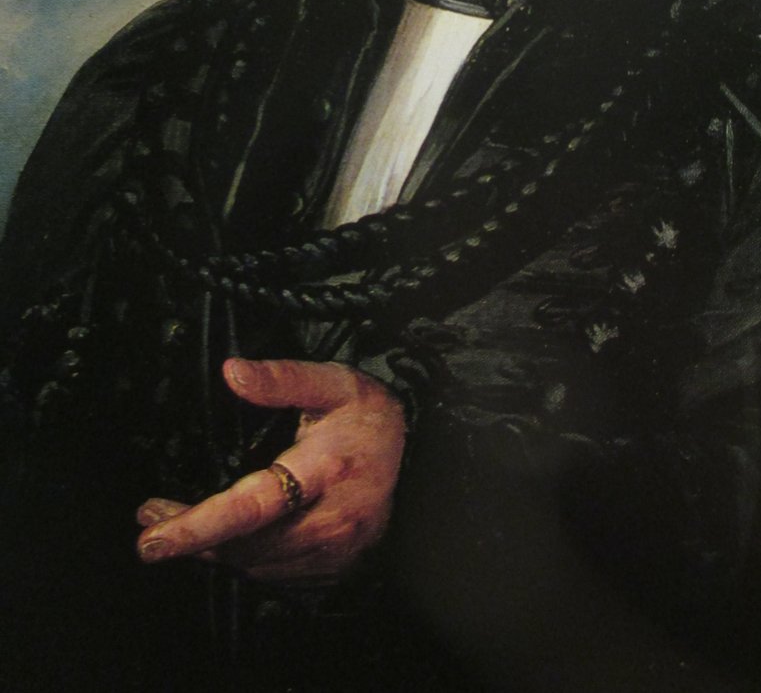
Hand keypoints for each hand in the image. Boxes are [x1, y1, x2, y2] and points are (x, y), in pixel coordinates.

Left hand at [135, 358, 405, 580]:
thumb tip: (231, 372)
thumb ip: (281, 378)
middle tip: (151, 520)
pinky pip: (274, 574)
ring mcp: (334, 550)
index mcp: (325, 470)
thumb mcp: (332, 383)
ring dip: (214, 550)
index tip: (155, 534)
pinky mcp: (334, 567)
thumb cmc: (370, 415)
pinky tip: (225, 540)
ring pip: (256, 565)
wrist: (422, 453)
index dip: (200, 525)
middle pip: (244, 545)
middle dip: (192, 538)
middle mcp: (330, 520)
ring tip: (179, 527)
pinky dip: (243, 559)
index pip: (253, 505)